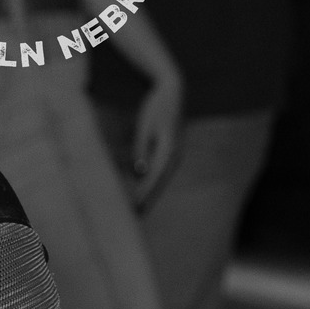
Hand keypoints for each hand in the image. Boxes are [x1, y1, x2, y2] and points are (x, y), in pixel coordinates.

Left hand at [130, 69, 183, 204]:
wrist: (171, 92)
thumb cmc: (154, 108)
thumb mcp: (144, 127)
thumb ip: (141, 149)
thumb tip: (140, 172)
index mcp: (169, 149)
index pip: (155, 177)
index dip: (144, 194)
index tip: (133, 207)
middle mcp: (176, 153)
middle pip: (160, 182)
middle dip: (148, 199)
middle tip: (135, 216)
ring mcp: (176, 152)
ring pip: (162, 178)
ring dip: (151, 193)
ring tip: (139, 209)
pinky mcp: (172, 151)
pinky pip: (162, 171)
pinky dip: (153, 183)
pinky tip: (143, 191)